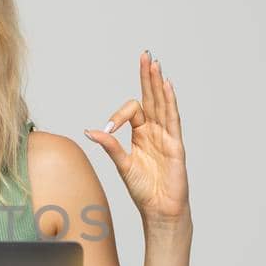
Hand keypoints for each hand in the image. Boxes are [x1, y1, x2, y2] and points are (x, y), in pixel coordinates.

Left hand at [84, 51, 189, 225]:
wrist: (159, 210)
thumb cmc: (144, 190)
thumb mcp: (122, 165)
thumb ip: (110, 146)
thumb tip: (90, 131)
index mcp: (141, 134)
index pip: (133, 111)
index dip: (118, 115)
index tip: (108, 129)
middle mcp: (156, 131)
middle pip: (152, 98)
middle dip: (147, 77)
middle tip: (145, 55)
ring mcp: (167, 136)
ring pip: (163, 104)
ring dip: (157, 83)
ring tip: (154, 63)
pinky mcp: (176, 145)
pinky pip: (173, 119)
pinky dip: (170, 102)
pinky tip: (167, 85)